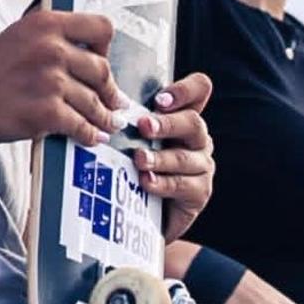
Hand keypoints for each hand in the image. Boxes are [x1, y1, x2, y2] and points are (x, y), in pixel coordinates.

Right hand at [0, 9, 125, 147]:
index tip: (104, 59)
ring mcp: (51, 81)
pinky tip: (94, 136)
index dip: (106, 47)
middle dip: (111, 90)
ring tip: (109, 122)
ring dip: (105, 116)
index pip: (100, 27)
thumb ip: (51, 39)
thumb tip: (86, 54)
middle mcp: (52, 48)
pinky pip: (81, 126)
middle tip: (115, 101)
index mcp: (46, 24)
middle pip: (102, 69)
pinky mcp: (47, 113)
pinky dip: (91, 134)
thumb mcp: (18, 36)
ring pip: (94, 101)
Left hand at [129, 73, 213, 242]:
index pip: (199, 90)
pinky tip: (146, 182)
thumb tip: (102, 102)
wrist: (141, 213)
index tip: (159, 99)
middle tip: (143, 126)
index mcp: (182, 115)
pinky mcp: (200, 192)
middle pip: (193, 123)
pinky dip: (162, 184)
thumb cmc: (131, 165)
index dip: (185, 90)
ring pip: (185, 157)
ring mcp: (201, 165)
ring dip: (160, 157)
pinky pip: (183, 185)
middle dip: (166, 124)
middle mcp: (197, 138)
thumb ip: (127, 119)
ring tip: (139, 159)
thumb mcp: (129, 139)